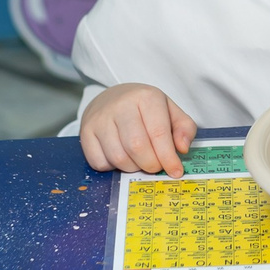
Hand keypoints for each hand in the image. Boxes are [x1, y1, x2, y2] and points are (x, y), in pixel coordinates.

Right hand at [80, 83, 196, 174]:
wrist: (112, 97)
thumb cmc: (145, 109)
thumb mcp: (170, 111)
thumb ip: (184, 128)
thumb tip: (182, 148)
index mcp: (146, 97)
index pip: (158, 133)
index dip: (169, 157)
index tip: (175, 171)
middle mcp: (121, 105)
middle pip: (137, 147)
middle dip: (151, 165)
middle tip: (156, 166)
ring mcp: (100, 118)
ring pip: (118, 157)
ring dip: (132, 167)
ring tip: (139, 160)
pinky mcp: (85, 132)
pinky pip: (99, 162)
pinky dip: (112, 167)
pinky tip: (121, 156)